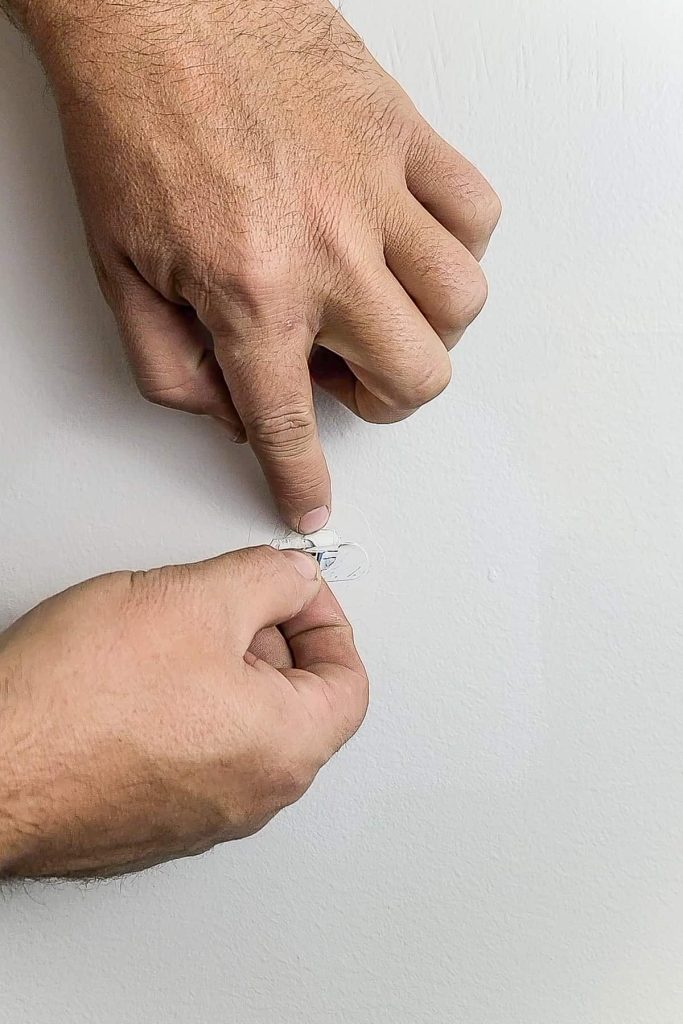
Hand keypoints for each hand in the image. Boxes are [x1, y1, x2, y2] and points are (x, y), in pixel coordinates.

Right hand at [0, 547, 367, 877]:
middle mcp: (251, 796)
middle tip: (223, 601)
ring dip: (221, 667)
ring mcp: (199, 814)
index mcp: (285, 749)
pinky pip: (193, 750)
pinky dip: (185, 705)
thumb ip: (270, 578)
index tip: (294, 591)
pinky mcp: (150, 817)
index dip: (325, 619)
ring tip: (167, 633)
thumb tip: (296, 578)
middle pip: (295, 701)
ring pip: (240, 723)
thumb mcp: (196, 598)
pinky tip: (136, 675)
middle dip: (267, 636)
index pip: (348, 680)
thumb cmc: (74, 705)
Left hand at [18, 0, 499, 531]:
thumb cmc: (132, 124)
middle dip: (380, 399)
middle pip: (412, 376)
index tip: (311, 502)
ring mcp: (375, 189)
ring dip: (427, 328)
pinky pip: (475, 210)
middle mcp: (327, 251)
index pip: (288, 424)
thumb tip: (224, 412)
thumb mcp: (118, 272)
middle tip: (343, 374)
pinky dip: (458, 242)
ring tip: (380, 307)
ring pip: (461, 303)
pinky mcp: (402, 134)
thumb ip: (169, 368)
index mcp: (249, 294)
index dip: (301, 480)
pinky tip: (414, 240)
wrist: (151, 9)